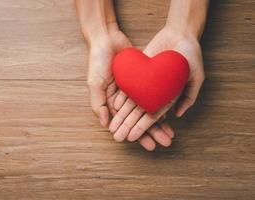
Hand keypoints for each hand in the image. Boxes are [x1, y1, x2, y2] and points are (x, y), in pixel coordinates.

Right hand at [87, 30, 173, 150]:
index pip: (127, 124)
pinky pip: (153, 94)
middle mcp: (123, 99)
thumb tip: (105, 124)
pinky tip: (172, 112)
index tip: (149, 146)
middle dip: (153, 132)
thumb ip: (98, 104)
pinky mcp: (141, 79)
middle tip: (166, 142)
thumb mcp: (95, 83)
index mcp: (111, 103)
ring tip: (171, 133)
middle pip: (140, 119)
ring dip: (159, 122)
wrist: (106, 39)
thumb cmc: (97, 62)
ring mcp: (133, 89)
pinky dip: (161, 103)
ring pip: (149, 109)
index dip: (138, 135)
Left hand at [109, 26, 204, 142]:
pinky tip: (114, 109)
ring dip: (122, 117)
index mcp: (168, 97)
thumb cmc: (191, 55)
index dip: (145, 128)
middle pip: (139, 114)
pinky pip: (127, 88)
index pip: (154, 116)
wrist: (180, 33)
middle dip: (129, 127)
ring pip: (131, 104)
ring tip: (113, 129)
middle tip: (119, 139)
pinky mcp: (137, 73)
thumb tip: (177, 115)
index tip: (135, 138)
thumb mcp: (196, 76)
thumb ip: (189, 96)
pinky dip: (121, 98)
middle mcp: (155, 93)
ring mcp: (145, 84)